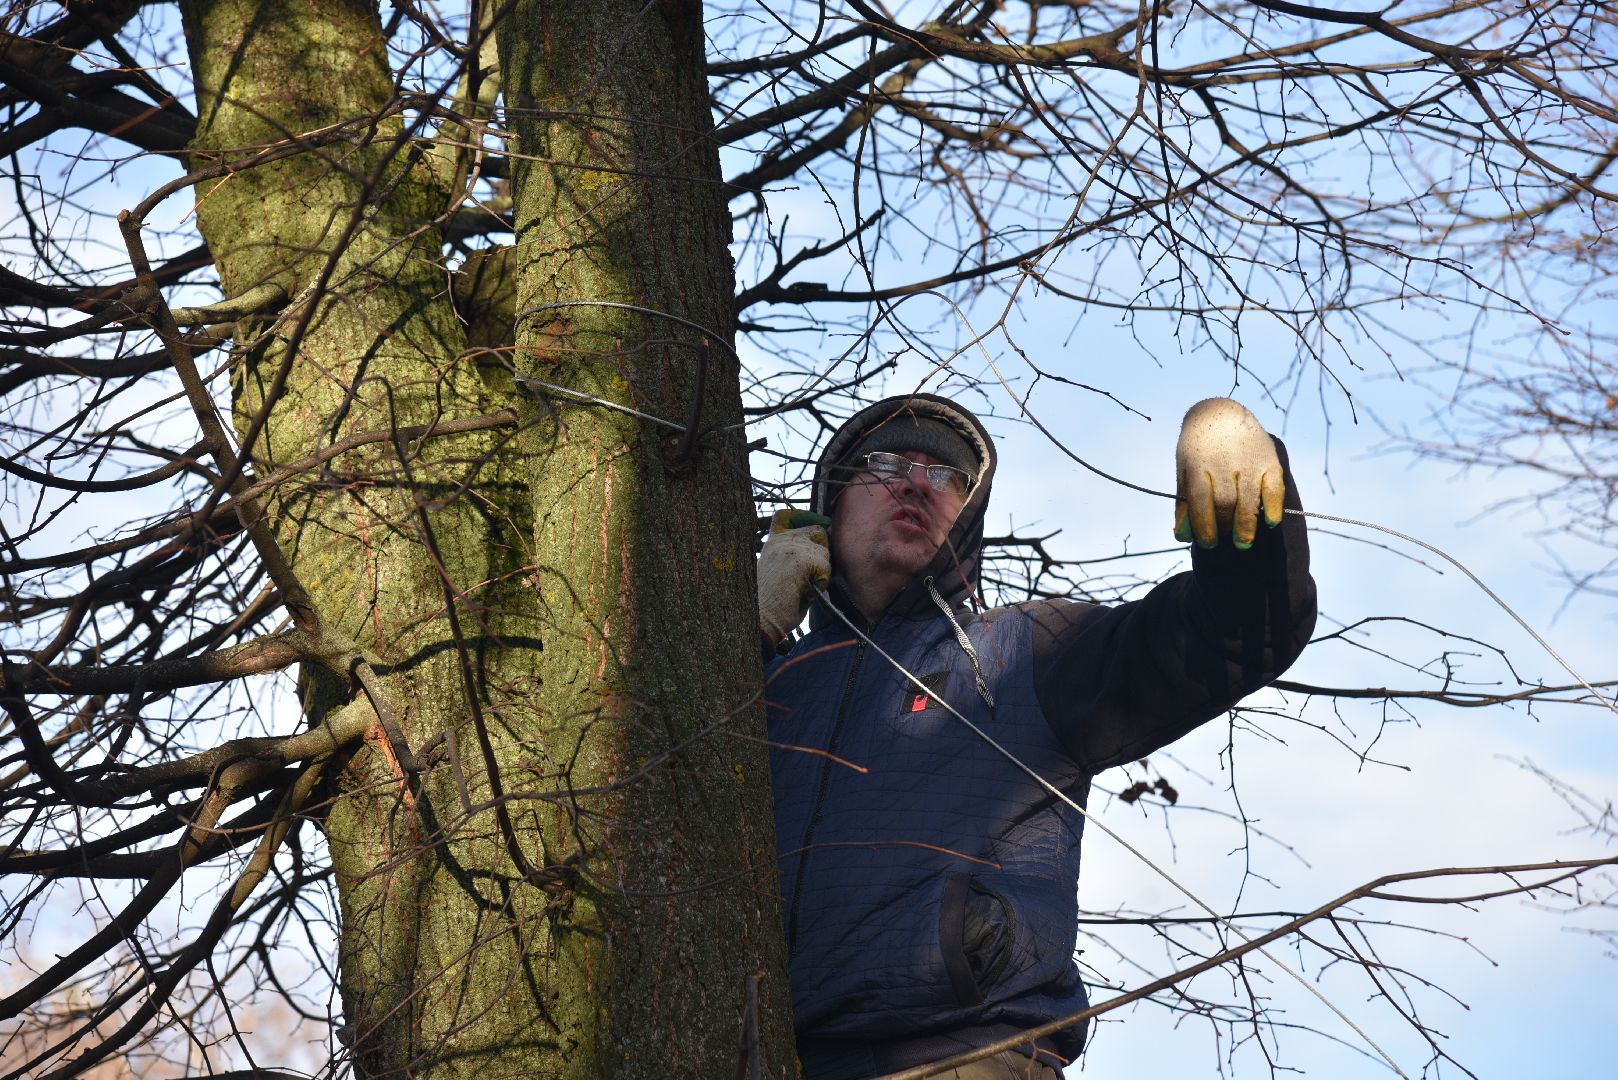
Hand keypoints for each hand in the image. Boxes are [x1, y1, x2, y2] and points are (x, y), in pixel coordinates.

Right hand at [758, 508, 830, 640]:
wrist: (760, 618)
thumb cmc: (770, 605)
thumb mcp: (781, 573)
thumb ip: (796, 558)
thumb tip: (822, 550)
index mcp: (771, 543)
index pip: (786, 516)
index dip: (804, 518)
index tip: (817, 525)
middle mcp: (780, 540)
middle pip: (817, 531)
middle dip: (822, 553)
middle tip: (812, 576)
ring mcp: (791, 547)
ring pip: (825, 552)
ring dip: (821, 572)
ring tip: (803, 588)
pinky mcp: (803, 558)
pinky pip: (826, 567)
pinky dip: (821, 583)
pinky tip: (805, 593)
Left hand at [1174, 398, 1284, 549]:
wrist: (1221, 414)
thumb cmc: (1199, 451)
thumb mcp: (1185, 471)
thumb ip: (1184, 502)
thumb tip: (1182, 536)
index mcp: (1197, 464)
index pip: (1200, 500)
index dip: (1204, 525)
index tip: (1207, 543)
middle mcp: (1223, 462)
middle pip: (1225, 502)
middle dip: (1224, 527)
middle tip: (1224, 541)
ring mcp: (1248, 461)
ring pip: (1248, 498)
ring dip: (1246, 525)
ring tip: (1242, 543)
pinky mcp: (1269, 460)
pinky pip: (1274, 487)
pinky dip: (1274, 507)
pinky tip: (1270, 523)